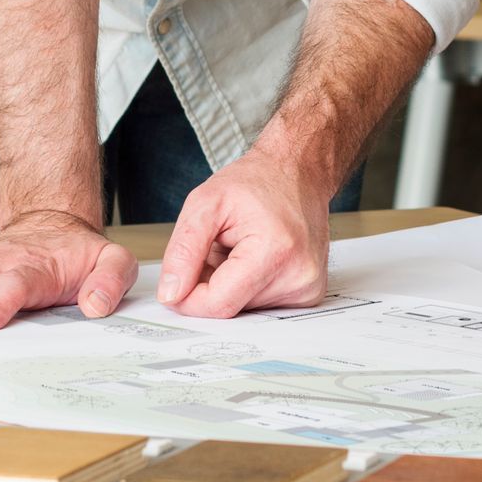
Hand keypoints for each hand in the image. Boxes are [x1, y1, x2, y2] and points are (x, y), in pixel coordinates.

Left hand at [156, 147, 329, 318]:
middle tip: (220, 249)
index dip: (188, 296)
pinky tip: (258, 259)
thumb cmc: (258, 181)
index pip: (217, 304)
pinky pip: (263, 306)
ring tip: (243, 249)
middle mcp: (299, 275)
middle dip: (212, 285)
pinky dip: (250, 287)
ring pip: (245, 309)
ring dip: (232, 285)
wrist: (298, 171)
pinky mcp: (310, 293)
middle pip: (231, 310)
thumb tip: (171, 294)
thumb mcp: (206, 203)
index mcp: (275, 251)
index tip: (182, 276)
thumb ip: (182, 251)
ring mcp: (308, 287)